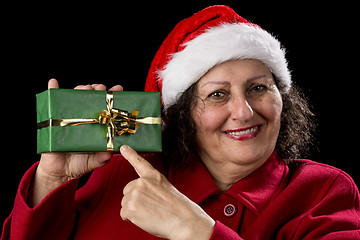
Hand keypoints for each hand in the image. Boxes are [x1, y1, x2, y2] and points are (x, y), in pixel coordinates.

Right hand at [30, 79, 122, 206]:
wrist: (60, 171)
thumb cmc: (80, 163)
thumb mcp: (94, 161)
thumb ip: (102, 158)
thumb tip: (109, 153)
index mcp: (97, 124)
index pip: (106, 107)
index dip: (112, 98)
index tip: (118, 90)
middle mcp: (85, 118)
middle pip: (92, 98)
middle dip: (98, 90)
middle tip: (101, 90)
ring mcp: (70, 117)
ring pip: (75, 97)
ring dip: (81, 89)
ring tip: (86, 88)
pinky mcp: (54, 119)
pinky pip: (52, 102)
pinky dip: (53, 90)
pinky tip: (54, 82)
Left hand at [120, 145, 214, 239]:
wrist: (183, 220)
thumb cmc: (177, 209)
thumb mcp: (165, 189)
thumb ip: (151, 187)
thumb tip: (138, 194)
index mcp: (153, 176)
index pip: (139, 162)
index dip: (130, 154)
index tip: (123, 147)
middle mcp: (143, 182)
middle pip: (127, 191)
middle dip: (134, 200)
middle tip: (150, 207)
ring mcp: (136, 193)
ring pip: (125, 203)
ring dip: (134, 210)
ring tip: (150, 213)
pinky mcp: (131, 206)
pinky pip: (123, 214)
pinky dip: (131, 219)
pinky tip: (145, 218)